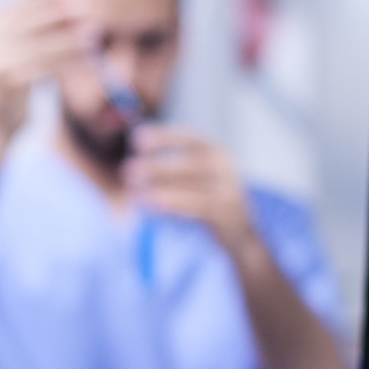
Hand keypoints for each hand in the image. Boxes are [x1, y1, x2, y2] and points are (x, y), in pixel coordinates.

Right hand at [0, 0, 86, 139]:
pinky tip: (85, 57)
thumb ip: (28, 32)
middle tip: (84, 7)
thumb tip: (66, 5)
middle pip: (28, 21)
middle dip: (58, 13)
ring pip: (39, 45)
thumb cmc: (11, 89)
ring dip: (68, 38)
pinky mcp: (6, 81)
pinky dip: (67, 60)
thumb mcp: (12, 55)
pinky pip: (44, 66)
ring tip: (92, 33)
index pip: (16, 5)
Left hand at [126, 126, 255, 255]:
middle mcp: (224, 166)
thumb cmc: (208, 198)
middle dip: (158, 166)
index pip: (188, 138)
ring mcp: (228, 189)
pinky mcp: (226, 213)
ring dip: (162, 188)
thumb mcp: (196, 175)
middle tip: (128, 171)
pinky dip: (174, 204)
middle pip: (190, 162)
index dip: (163, 137)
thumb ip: (172, 166)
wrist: (240, 230)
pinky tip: (153, 205)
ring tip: (136, 193)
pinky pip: (198, 206)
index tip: (136, 139)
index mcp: (215, 151)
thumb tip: (133, 159)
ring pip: (193, 186)